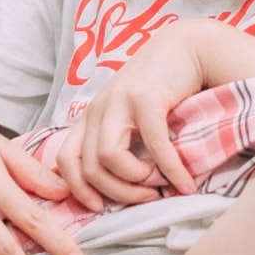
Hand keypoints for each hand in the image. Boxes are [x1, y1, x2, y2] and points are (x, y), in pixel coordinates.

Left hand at [55, 20, 207, 212]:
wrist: (189, 48)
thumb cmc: (165, 90)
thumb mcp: (133, 119)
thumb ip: (122, 143)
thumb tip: (123, 188)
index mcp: (91, 117)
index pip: (65, 159)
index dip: (79, 190)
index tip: (100, 207)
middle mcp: (98, 109)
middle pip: (88, 168)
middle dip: (117, 194)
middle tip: (145, 199)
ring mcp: (119, 101)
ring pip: (107, 158)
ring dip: (135, 182)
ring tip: (159, 184)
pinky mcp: (145, 98)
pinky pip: (153, 148)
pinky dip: (170, 172)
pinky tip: (185, 184)